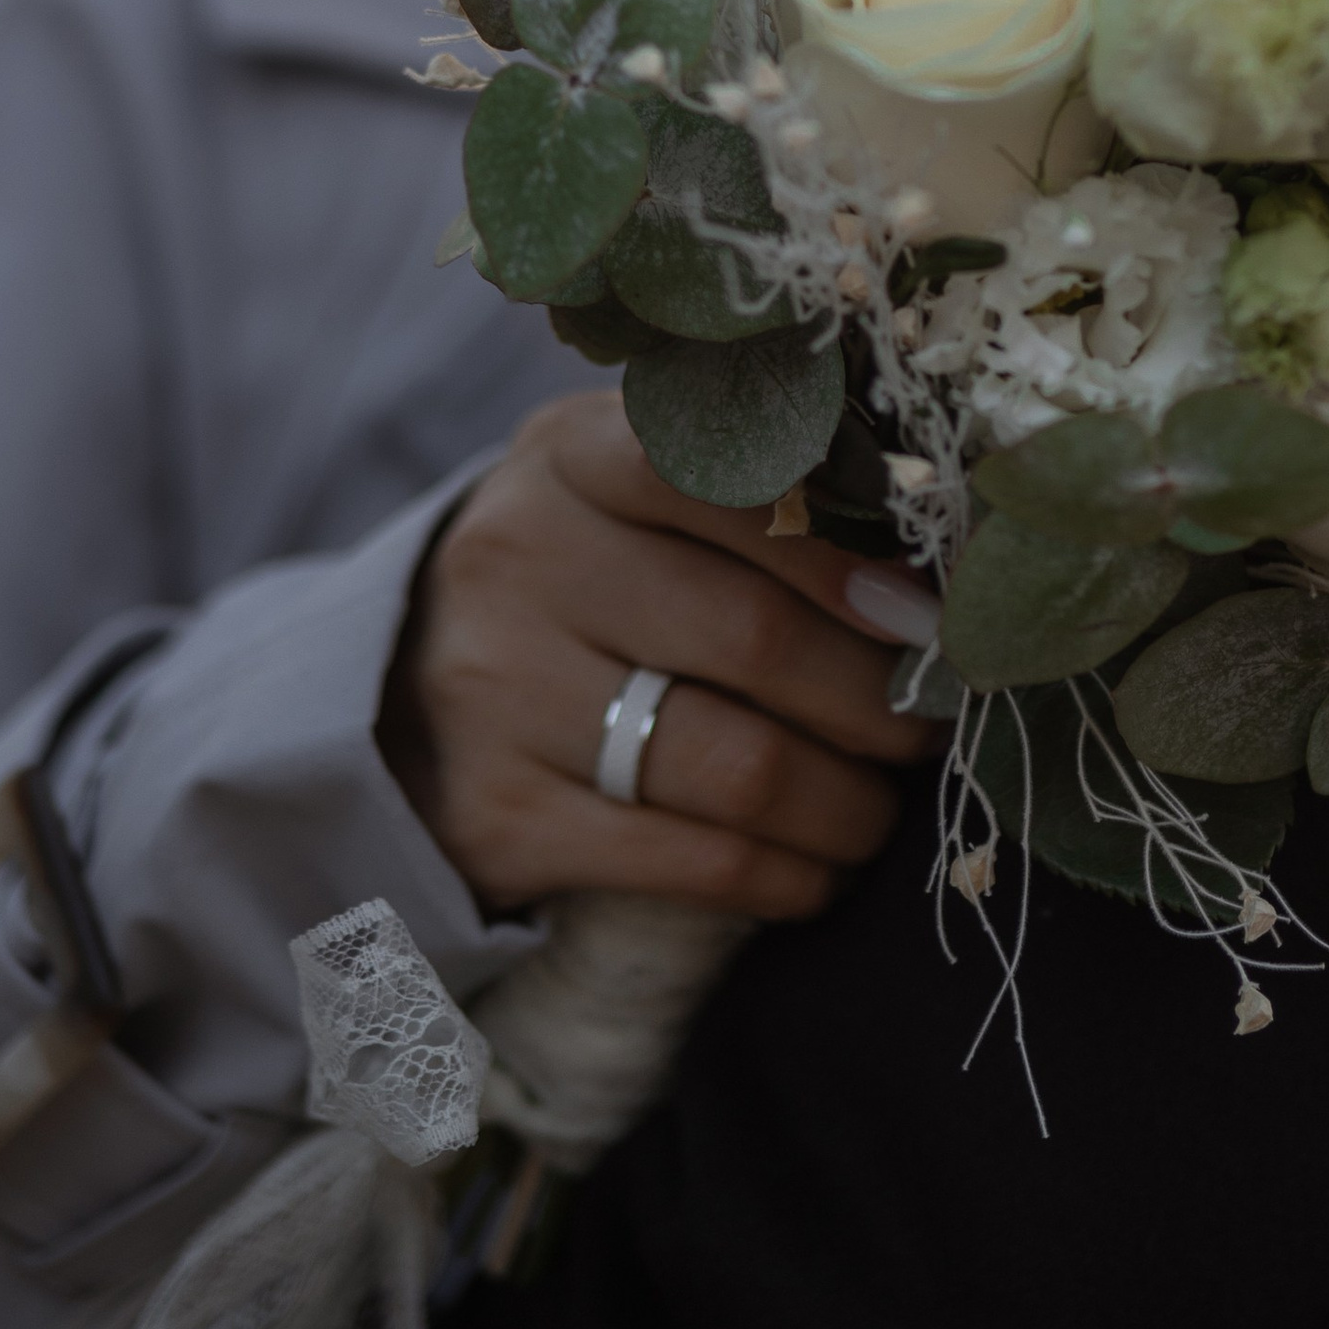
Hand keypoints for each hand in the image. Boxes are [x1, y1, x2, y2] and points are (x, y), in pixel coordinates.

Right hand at [380, 389, 943, 923]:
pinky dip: (781, 875)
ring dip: (845, 803)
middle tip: (930, 724)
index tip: (927, 609)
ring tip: (881, 808)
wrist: (397, 689)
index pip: (723, 480)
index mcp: (570, 453)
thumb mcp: (629, 493)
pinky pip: (686, 861)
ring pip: (734, 764)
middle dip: (876, 698)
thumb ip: (757, 497)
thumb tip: (931, 566)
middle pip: (752, 637)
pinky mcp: (495, 817)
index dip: (843, 552)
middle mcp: (519, 558)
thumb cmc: (577, 573)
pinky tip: (816, 870)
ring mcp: (496, 691)